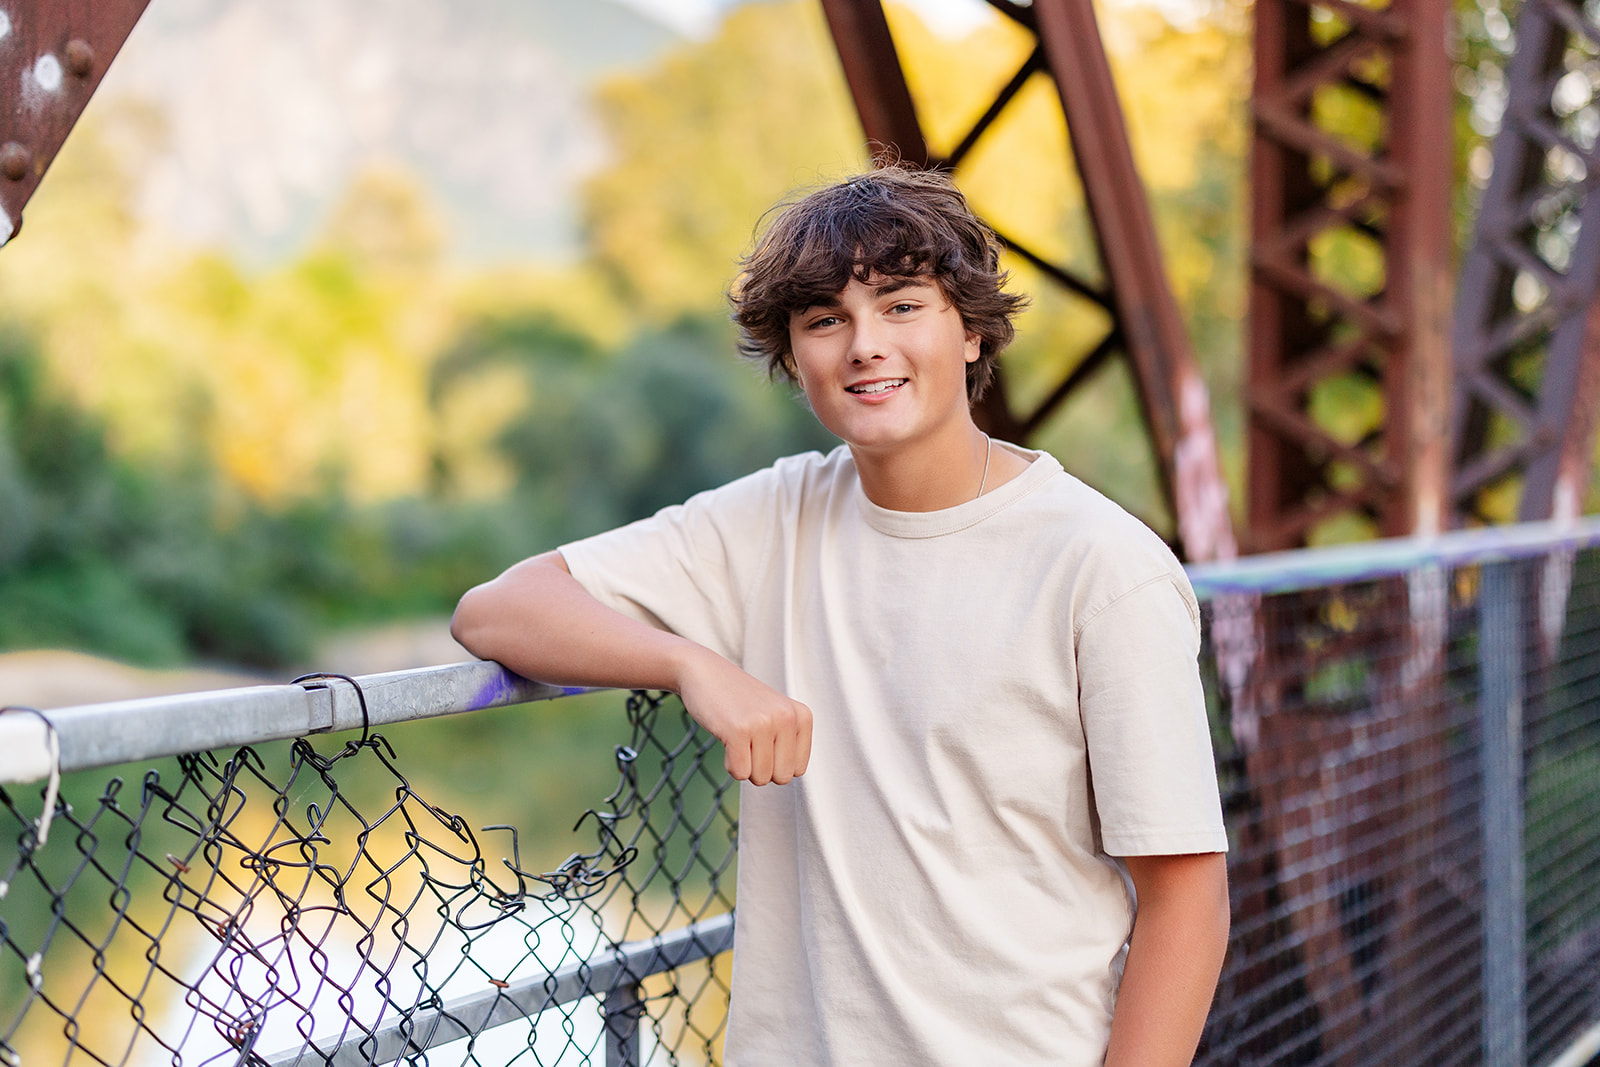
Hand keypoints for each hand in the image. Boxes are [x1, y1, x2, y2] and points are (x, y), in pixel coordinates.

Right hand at [674, 647, 811, 785]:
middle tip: (748, 742)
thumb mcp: (776, 714)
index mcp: (802, 715)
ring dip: (744, 766)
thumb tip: (788, 778)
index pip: (798, 769)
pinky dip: (729, 765)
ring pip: (760, 778)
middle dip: (761, 770)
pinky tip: (726, 739)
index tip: (763, 740)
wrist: (704, 672)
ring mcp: (763, 723)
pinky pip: (739, 773)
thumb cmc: (739, 700)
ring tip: (737, 737)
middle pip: (781, 777)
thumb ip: (790, 743)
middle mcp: (787, 717)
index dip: (776, 763)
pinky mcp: (738, 730)